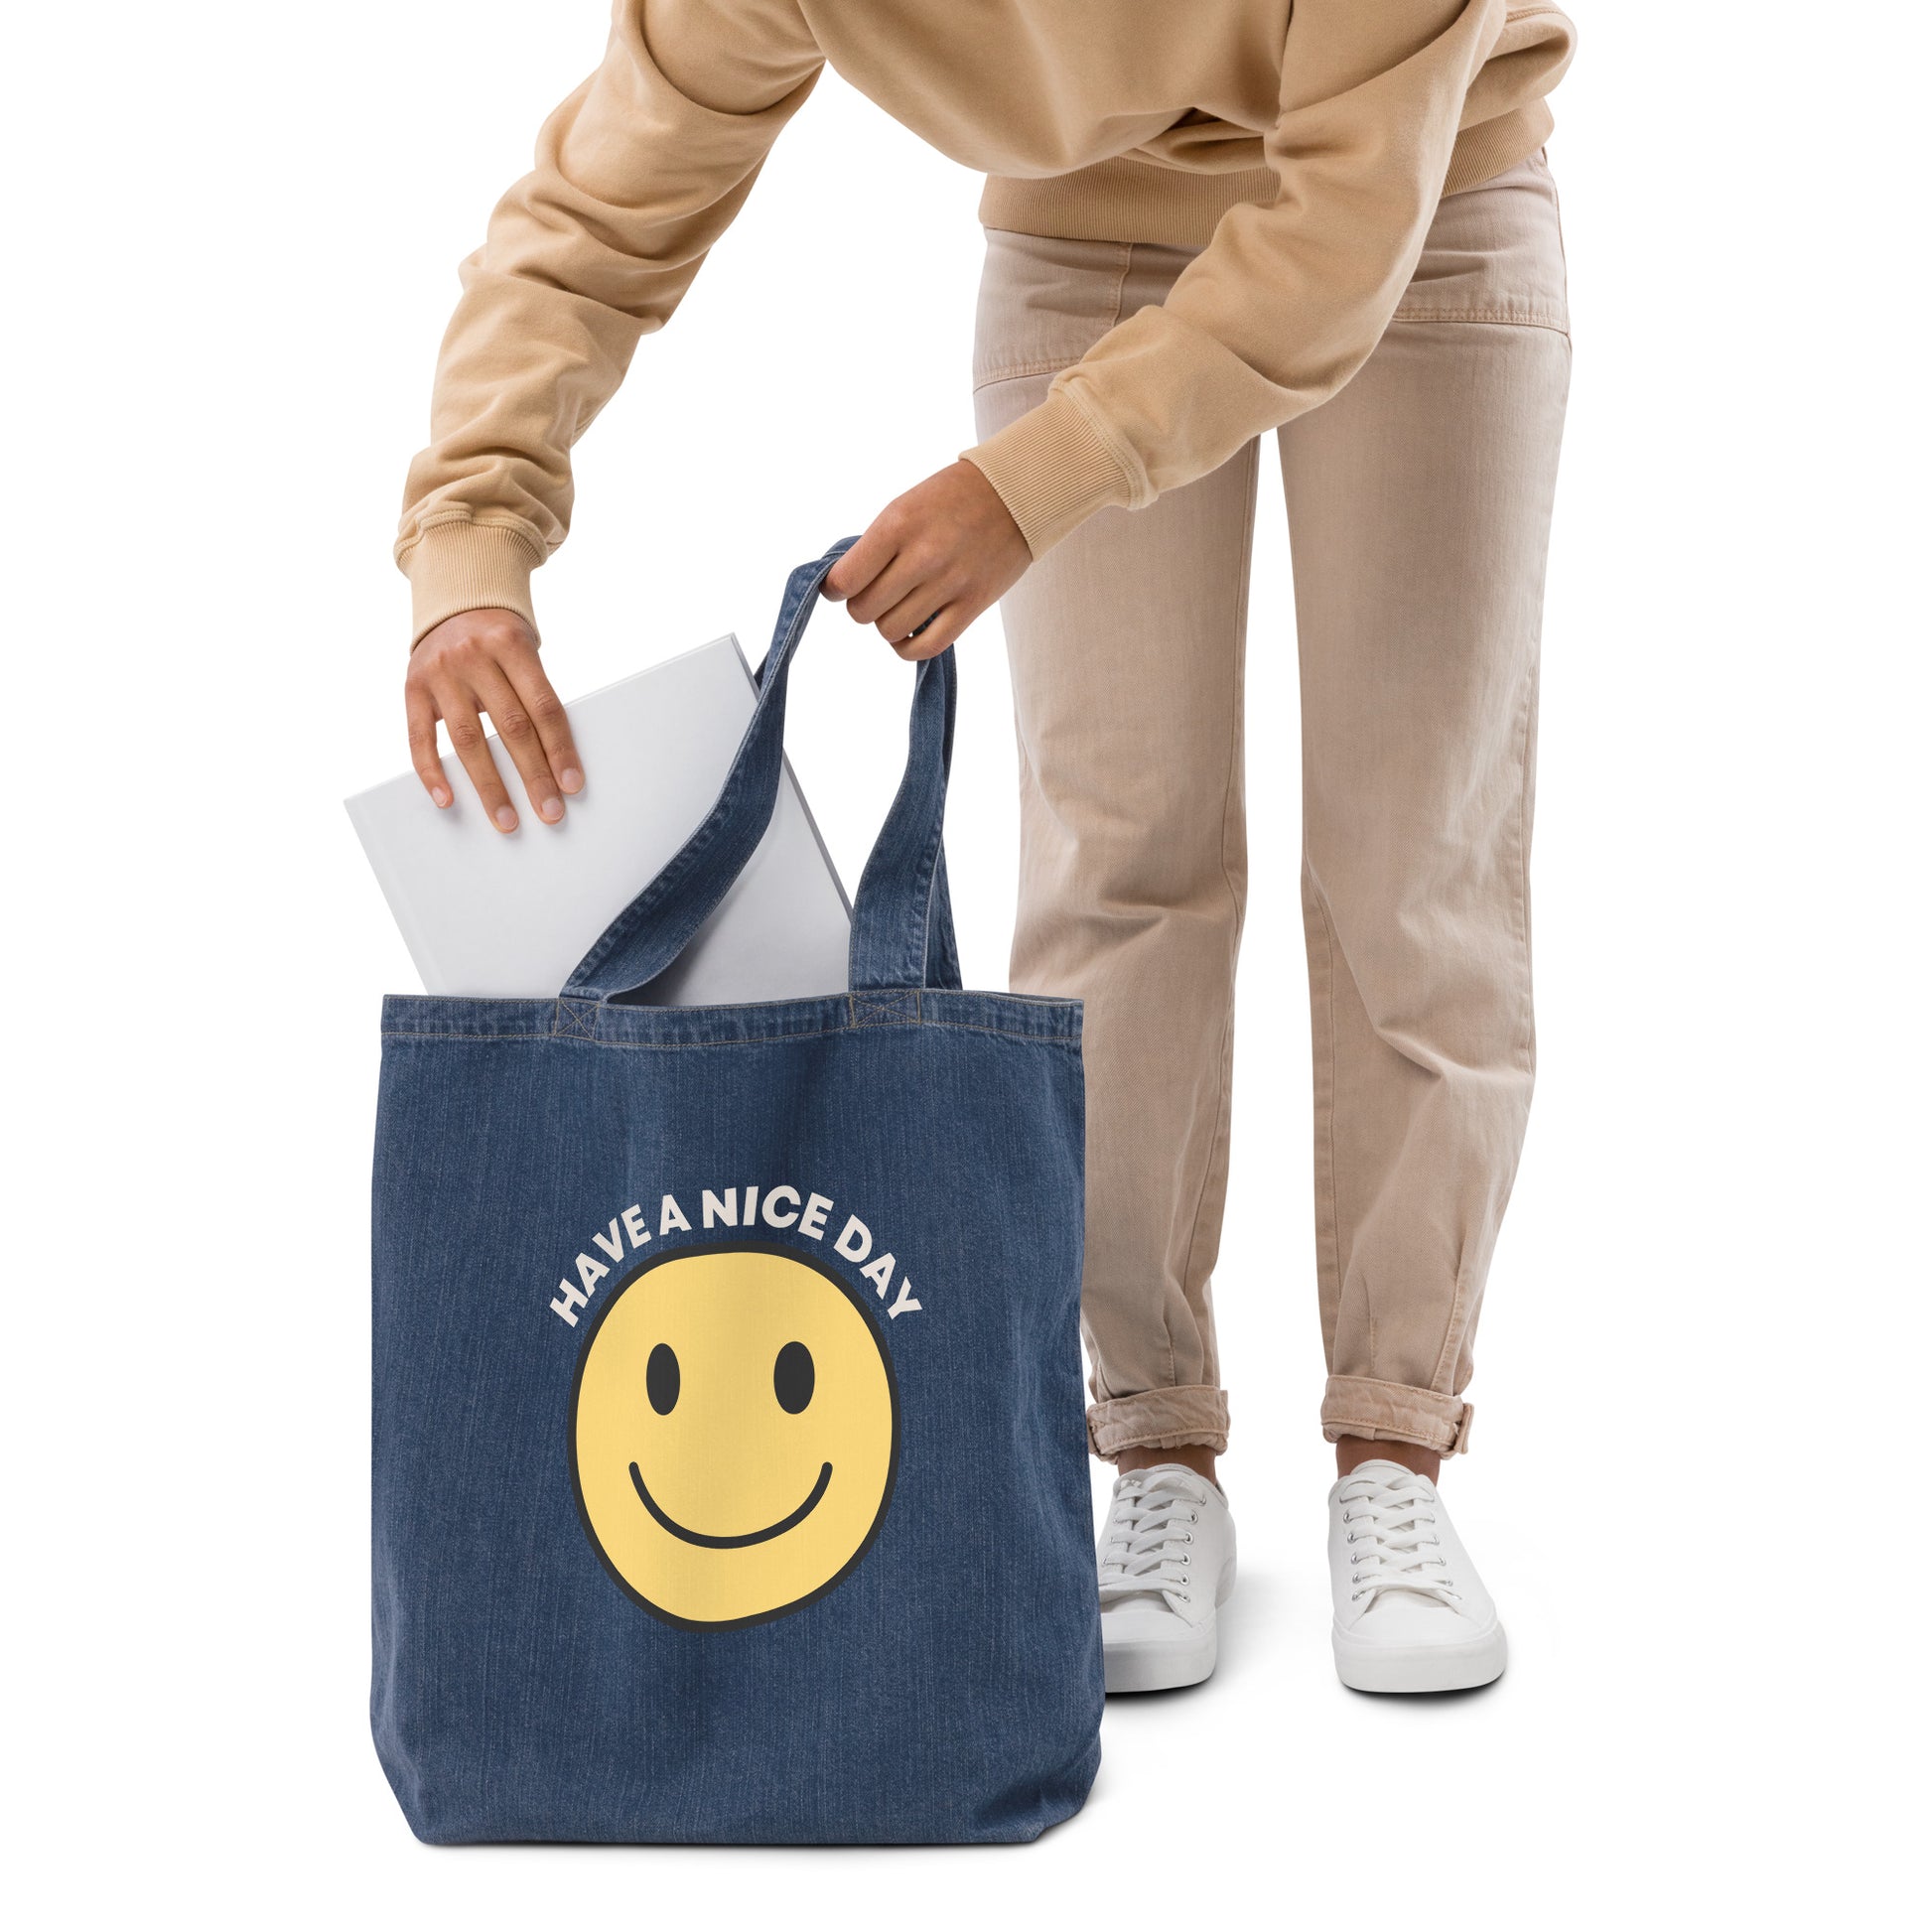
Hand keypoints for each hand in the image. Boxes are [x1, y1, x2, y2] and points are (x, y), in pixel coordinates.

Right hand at [405, 609, 583, 831]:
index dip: (559, 749)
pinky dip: (432, 771)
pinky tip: (447, 799)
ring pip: (468, 739)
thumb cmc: (500, 638)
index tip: (572, 786)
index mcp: (511, 645)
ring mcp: (440, 673)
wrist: (453, 600)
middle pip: (510, 727)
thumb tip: (556, 761)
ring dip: (489, 785)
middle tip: (549, 812)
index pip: (543, 707)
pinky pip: (420, 737)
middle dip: (533, 775)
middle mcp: (474, 656)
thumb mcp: (525, 651)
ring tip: (505, 819)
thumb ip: (535, 695)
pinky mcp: (413, 687)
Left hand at [824, 459, 1029, 659]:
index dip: (835, 589)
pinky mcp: (972, 605)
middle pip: (864, 610)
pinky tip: (910, 632)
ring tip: (898, 607)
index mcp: (898, 525)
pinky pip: (926, 646)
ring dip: (887, 624)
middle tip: (876, 593)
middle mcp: (922, 556)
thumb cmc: (952, 497)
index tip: (842, 587)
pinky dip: (908, 647)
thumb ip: (876, 545)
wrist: (1014, 493)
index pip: (845, 580)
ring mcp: (949, 583)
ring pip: (891, 631)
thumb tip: (846, 585)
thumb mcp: (905, 506)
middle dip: (862, 606)